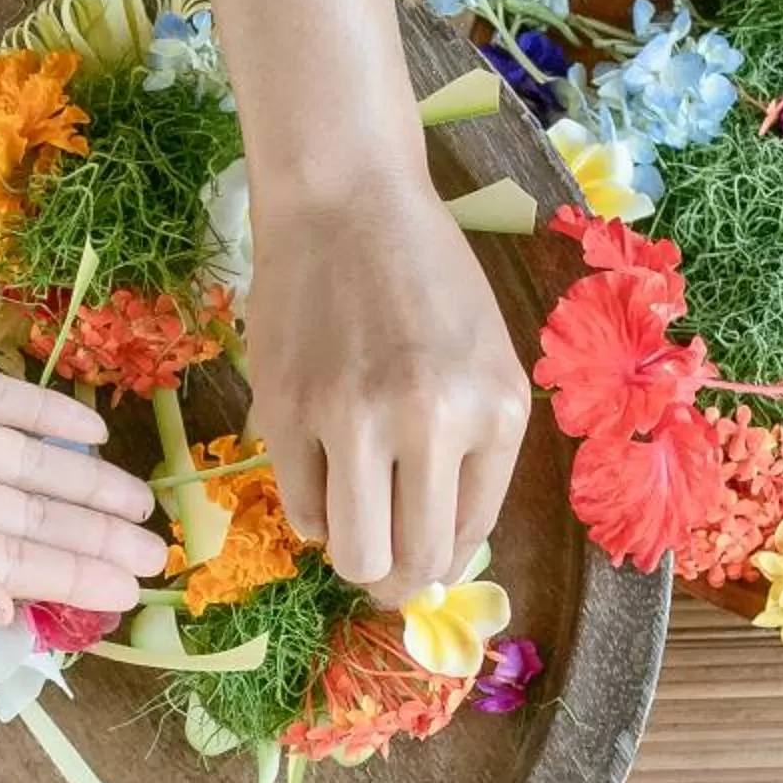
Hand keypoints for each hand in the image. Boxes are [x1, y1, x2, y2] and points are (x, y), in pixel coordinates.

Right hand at [243, 170, 529, 605]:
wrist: (346, 200)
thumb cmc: (425, 275)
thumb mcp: (486, 357)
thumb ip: (475, 447)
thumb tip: (440, 548)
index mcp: (496, 410)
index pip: (470, 531)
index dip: (443, 562)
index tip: (425, 568)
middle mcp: (431, 420)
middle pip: (411, 560)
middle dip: (399, 582)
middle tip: (386, 579)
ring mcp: (354, 418)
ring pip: (352, 551)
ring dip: (354, 557)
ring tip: (352, 534)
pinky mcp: (287, 411)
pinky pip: (301, 509)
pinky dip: (313, 512)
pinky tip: (321, 478)